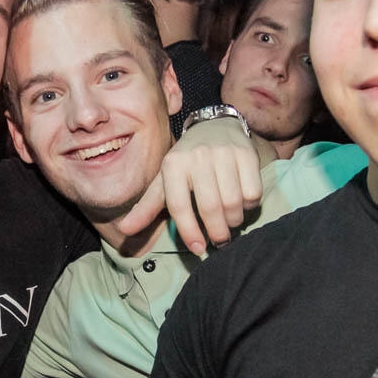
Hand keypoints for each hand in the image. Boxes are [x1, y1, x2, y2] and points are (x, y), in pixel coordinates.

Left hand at [116, 117, 263, 253]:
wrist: (215, 127)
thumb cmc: (186, 163)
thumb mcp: (165, 181)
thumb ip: (147, 207)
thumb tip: (125, 230)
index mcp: (173, 164)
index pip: (179, 206)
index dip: (189, 232)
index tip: (198, 249)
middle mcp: (197, 156)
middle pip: (210, 207)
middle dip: (217, 232)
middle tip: (220, 241)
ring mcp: (224, 153)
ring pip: (233, 202)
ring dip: (234, 221)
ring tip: (230, 222)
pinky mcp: (246, 153)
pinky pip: (252, 192)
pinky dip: (249, 205)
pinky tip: (242, 203)